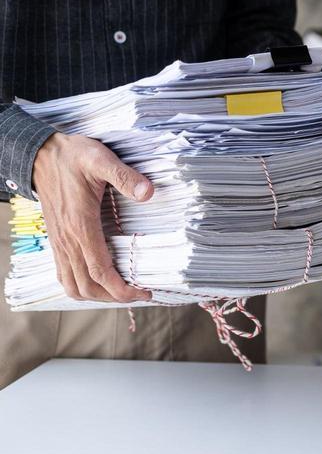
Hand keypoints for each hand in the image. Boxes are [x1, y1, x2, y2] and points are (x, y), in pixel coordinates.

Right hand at [32, 133, 153, 302]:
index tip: (144, 293)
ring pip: (73, 285)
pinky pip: (64, 274)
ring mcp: (59, 243)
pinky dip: (82, 286)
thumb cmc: (73, 157)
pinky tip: (99, 282)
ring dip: (97, 296)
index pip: (101, 273)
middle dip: (114, 298)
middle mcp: (67, 240)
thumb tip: (148, 193)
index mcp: (81, 227)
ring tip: (121, 293)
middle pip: (87, 287)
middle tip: (139, 294)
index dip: (123, 290)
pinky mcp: (57, 240)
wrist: (42, 155)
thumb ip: (125, 176)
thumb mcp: (101, 160)